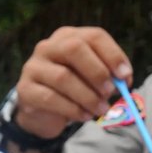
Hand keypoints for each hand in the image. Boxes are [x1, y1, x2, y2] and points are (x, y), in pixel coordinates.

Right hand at [15, 26, 132, 138]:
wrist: (43, 113)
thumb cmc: (74, 91)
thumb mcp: (92, 80)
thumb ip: (109, 76)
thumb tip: (125, 80)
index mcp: (69, 38)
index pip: (94, 36)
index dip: (113, 55)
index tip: (126, 76)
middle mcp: (49, 47)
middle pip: (74, 49)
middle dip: (97, 72)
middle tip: (111, 92)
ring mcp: (34, 67)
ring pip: (63, 77)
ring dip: (88, 96)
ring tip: (101, 109)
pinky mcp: (25, 89)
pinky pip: (50, 98)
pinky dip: (73, 109)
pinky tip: (84, 116)